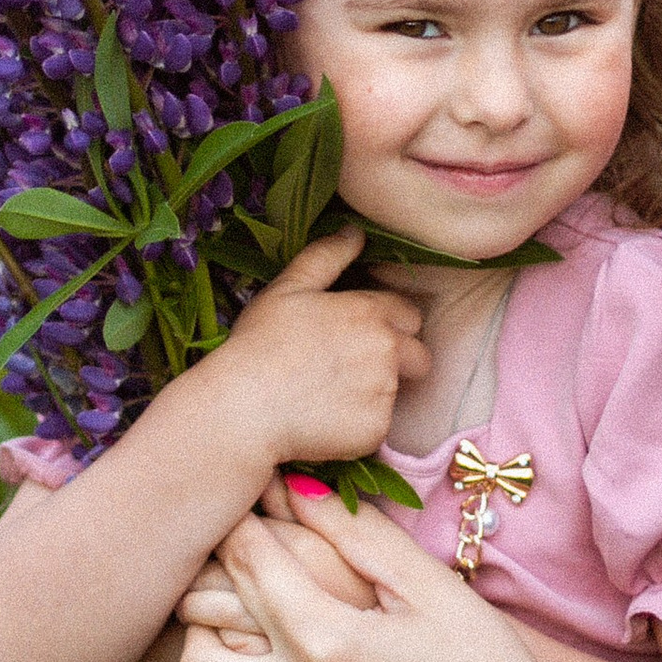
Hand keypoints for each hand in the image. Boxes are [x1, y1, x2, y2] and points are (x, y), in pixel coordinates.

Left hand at [173, 484, 617, 661]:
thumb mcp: (436, 592)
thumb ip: (361, 536)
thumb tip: (300, 489)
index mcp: (326, 642)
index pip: (247, 561)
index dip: (243, 519)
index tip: (251, 497)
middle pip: (198, 626)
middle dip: (212, 577)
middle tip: (248, 551)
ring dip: (222, 640)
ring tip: (266, 611)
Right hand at [204, 229, 427, 474]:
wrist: (242, 409)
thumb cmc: (259, 344)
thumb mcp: (287, 288)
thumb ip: (327, 256)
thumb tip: (355, 230)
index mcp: (370, 312)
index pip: (409, 316)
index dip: (387, 325)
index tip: (357, 337)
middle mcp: (387, 351)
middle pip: (419, 356)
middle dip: (398, 361)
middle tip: (351, 370)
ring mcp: (385, 393)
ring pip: (397, 392)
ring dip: (374, 393)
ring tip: (328, 395)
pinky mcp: (376, 431)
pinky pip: (379, 426)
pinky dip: (358, 425)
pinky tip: (325, 420)